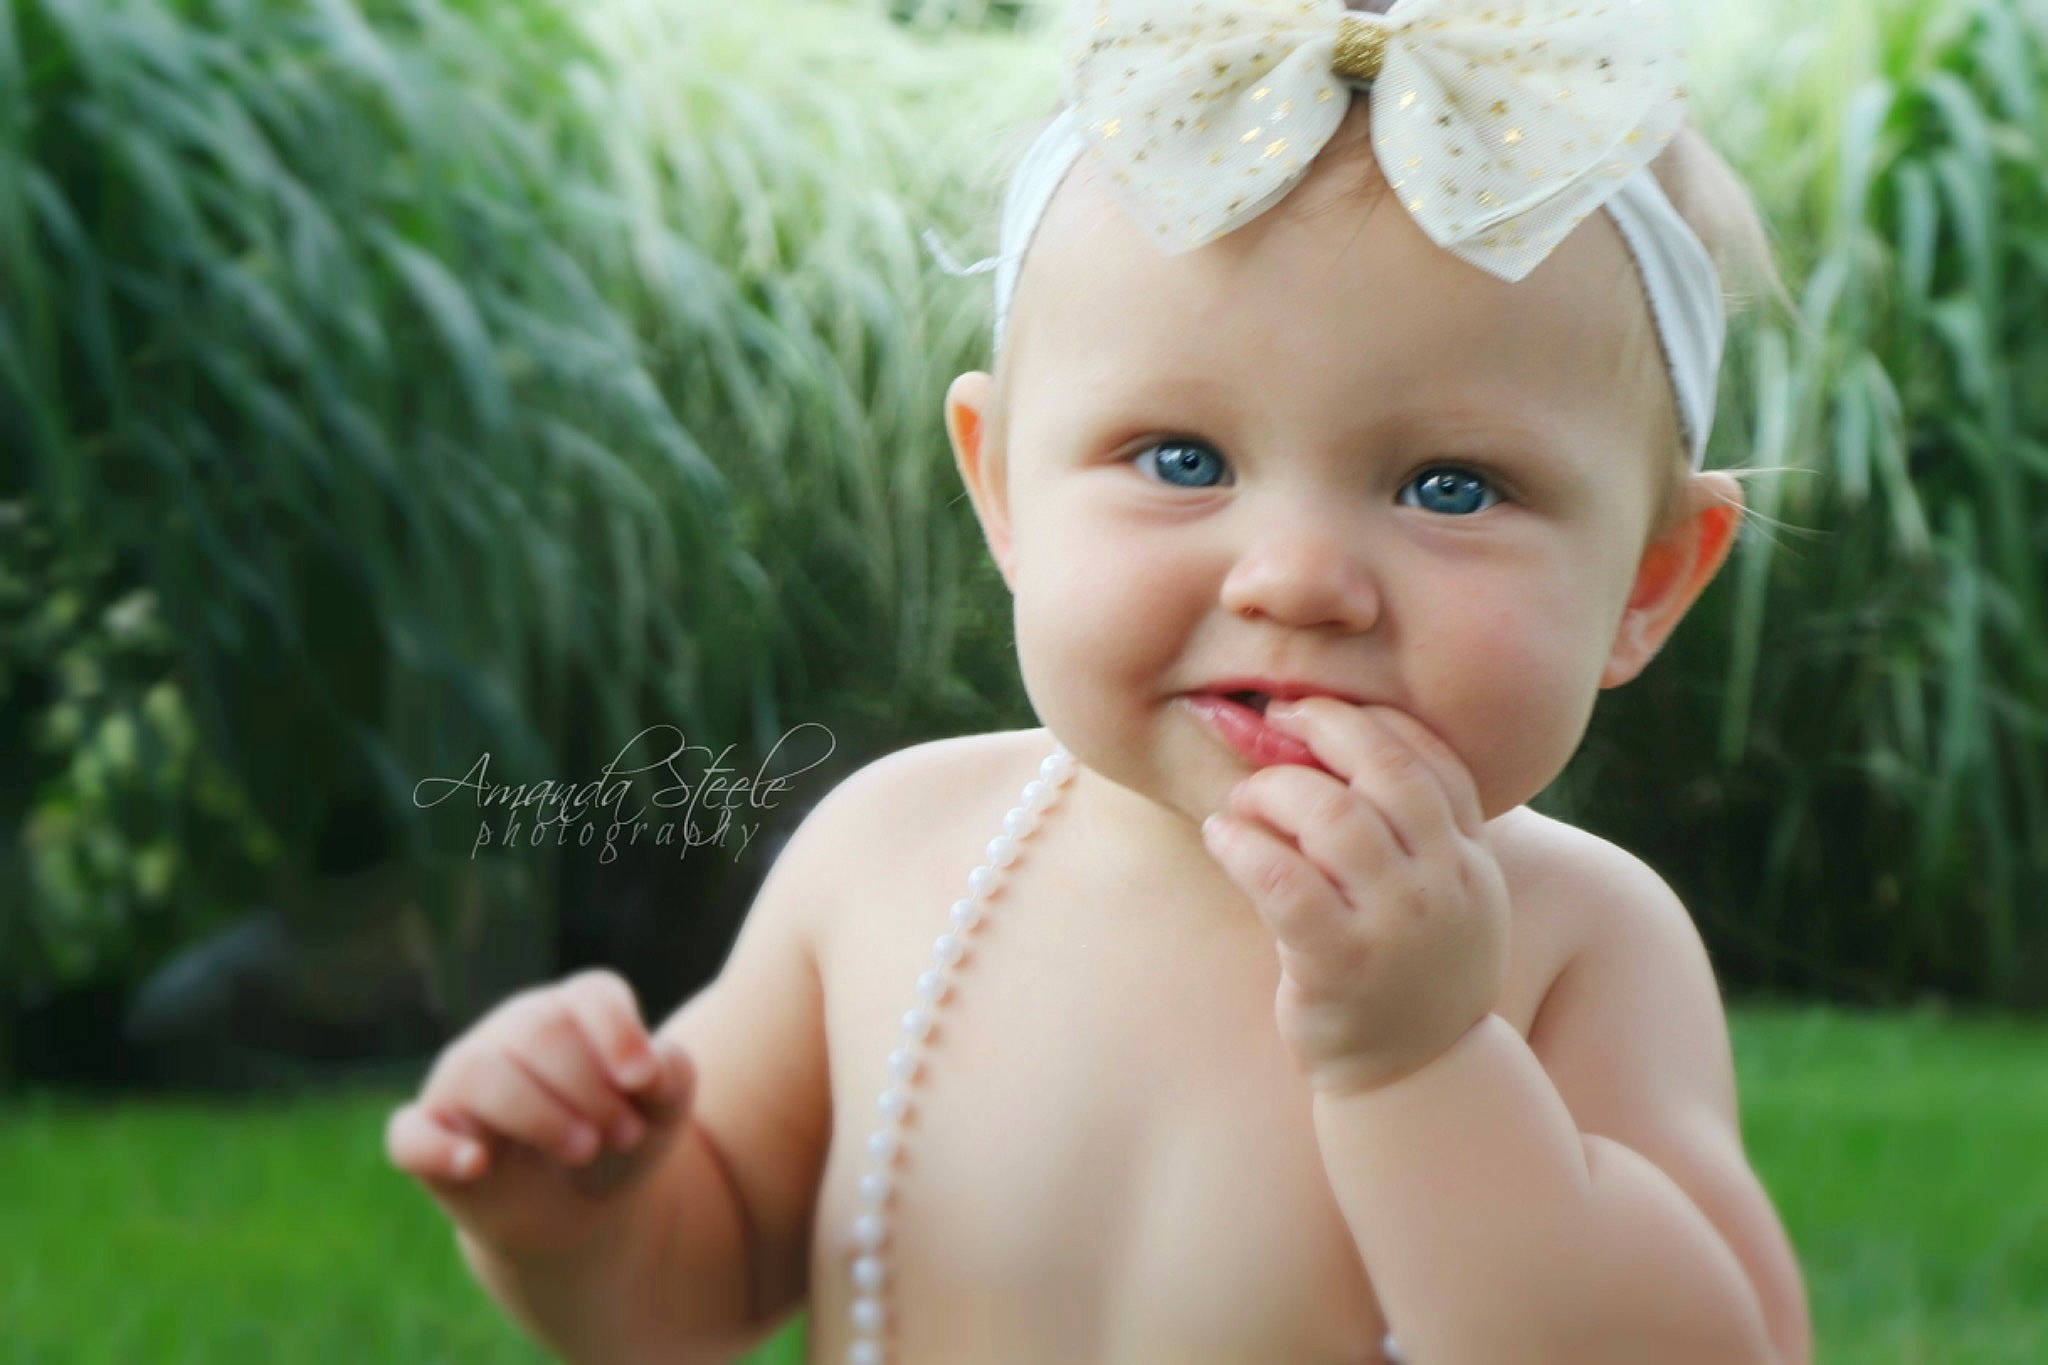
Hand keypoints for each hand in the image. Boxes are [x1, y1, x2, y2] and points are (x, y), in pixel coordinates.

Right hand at [385, 968, 695, 1256]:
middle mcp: (511, 1031)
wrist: (584, 1210)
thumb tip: (651, 1065)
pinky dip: (438, 1147)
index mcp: (571, 1012)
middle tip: (621, 1136)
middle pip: (541, 1030)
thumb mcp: (664, 1113)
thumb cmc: (621, 1140)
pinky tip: (477, 1163)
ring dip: (541, 1115)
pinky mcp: (428, 1136)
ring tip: (584, 1149)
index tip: (644, 1082)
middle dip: (590, 1088)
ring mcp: (463, 1080)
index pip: (590, 996)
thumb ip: (673, 1077)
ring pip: (482, 1071)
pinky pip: (411, 1134)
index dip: (620, 1036)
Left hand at [1201, 699, 1509, 1096]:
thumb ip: (1413, 828)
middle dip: (1320, 729)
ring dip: (1271, 790)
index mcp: (1471, 858)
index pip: (1434, 757)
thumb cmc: (1409, 966)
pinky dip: (1241, 844)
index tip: (1317, 710)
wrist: (1416, 1077)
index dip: (1372, 719)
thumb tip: (1342, 736)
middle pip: (1384, 770)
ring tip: (1242, 801)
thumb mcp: (1443, 894)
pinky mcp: (1339, 964)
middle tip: (1273, 724)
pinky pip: (1282, 879)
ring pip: (1330, 816)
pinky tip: (1221, 838)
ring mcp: (1396, 926)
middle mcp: (1445, 885)